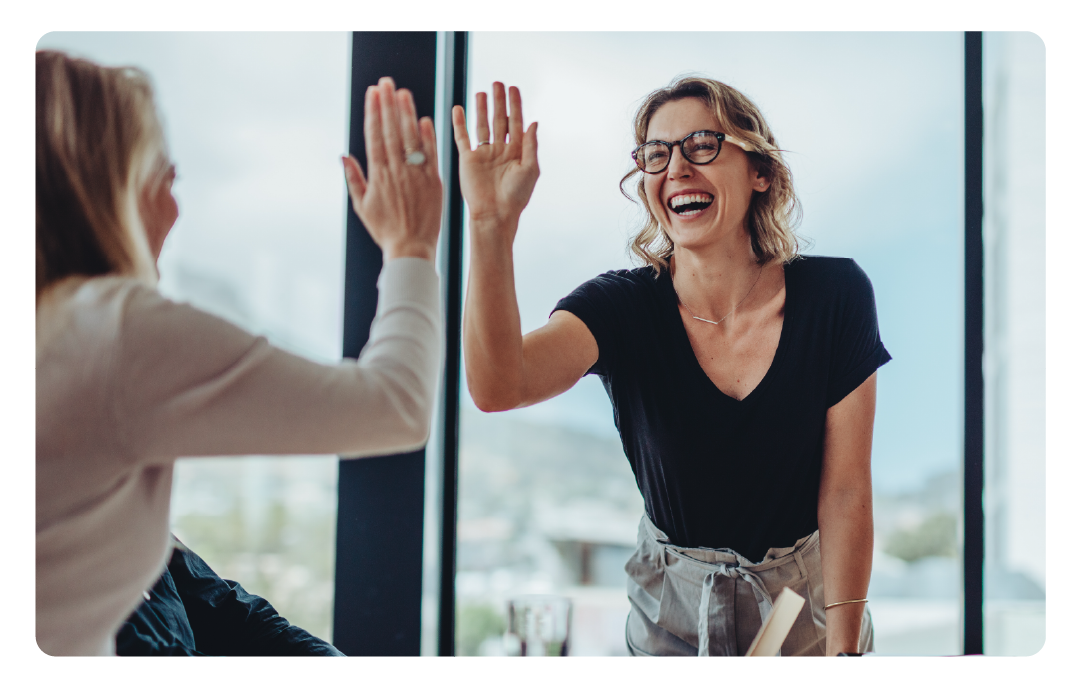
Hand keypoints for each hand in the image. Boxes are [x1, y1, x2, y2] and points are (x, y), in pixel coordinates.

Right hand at [342, 77, 441, 261]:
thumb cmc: (385, 230)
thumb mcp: (362, 206)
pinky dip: (428, 137)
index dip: (373, 112)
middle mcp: (397, 170)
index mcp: (378, 175)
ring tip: (403, 93)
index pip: (375, 136)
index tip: (372, 93)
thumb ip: (354, 178)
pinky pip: (430, 155)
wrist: (411, 248)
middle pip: (391, 131)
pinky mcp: (434, 181)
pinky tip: (424, 119)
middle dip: (388, 104)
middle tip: (386, 82)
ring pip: (411, 138)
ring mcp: (416, 174)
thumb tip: (344, 155)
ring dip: (407, 113)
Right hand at [452, 82, 538, 231]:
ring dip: (481, 109)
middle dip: (499, 102)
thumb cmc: (515, 197)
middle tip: (497, 83)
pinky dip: (460, 123)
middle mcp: (500, 151)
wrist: (494, 214)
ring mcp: (483, 154)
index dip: (515, 105)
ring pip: (481, 125)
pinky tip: (459, 109)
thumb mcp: (530, 169)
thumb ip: (531, 145)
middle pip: (499, 120)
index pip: (516, 123)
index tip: (514, 88)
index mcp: (516, 152)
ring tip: (481, 92)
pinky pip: (462, 138)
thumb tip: (534, 122)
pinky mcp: (468, 159)